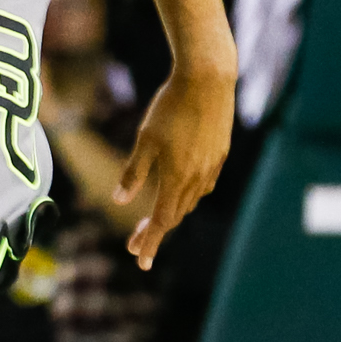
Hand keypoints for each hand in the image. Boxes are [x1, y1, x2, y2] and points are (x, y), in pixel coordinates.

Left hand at [115, 60, 233, 269]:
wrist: (208, 81)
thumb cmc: (171, 106)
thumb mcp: (145, 139)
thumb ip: (134, 172)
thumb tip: (119, 199)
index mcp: (177, 177)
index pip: (161, 220)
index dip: (150, 241)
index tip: (140, 261)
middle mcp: (198, 178)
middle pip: (175, 214)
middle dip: (155, 232)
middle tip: (136, 244)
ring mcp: (212, 167)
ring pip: (191, 201)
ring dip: (172, 214)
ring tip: (155, 220)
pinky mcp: (220, 154)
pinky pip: (204, 185)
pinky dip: (189, 196)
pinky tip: (182, 191)